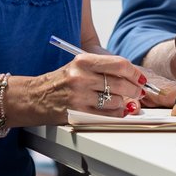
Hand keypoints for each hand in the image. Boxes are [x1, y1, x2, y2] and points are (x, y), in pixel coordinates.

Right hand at [23, 52, 146, 120]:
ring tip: (124, 102)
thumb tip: (132, 76)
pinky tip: (118, 111)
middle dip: (135, 90)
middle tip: (139, 92)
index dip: (135, 73)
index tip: (141, 78)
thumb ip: (103, 68)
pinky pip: (106, 115)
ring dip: (125, 103)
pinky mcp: (77, 112)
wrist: (34, 97)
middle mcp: (81, 76)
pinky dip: (117, 114)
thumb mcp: (79, 66)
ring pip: (116, 100)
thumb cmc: (60, 81)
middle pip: (120, 83)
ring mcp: (79, 95)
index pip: (119, 64)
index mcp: (83, 60)